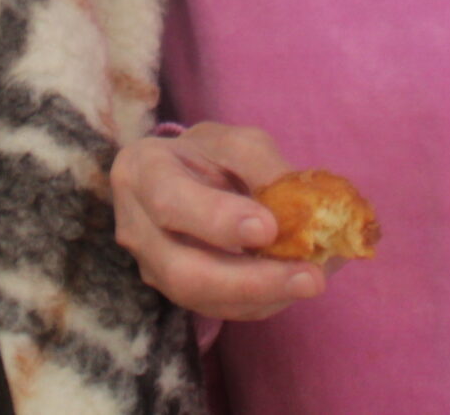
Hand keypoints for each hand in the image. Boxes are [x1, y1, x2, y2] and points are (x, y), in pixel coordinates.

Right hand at [112, 123, 327, 320]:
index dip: (217, 219)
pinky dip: (263, 301)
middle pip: (184, 271)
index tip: (269, 227)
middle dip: (251, 280)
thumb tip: (307, 211)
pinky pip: (219, 309)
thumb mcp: (233, 141)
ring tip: (312, 281)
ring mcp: (151, 267)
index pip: (170, 201)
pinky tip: (296, 285)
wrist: (180, 177)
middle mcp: (136, 227)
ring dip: (263, 297)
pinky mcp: (175, 293)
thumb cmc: (206, 154)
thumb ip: (263, 166)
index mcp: (143, 172)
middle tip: (309, 277)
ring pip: (203, 300)